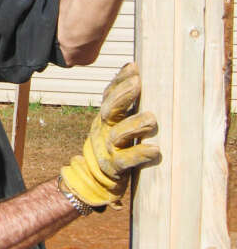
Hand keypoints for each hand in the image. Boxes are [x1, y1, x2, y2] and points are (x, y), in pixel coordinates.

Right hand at [60, 62, 159, 207]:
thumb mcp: (117, 124)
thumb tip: (137, 72)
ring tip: (151, 119)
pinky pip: (125, 160)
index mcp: (105, 117)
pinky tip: (154, 150)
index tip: (134, 68)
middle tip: (137, 83)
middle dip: (123, 95)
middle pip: (109, 110)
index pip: (109, 95)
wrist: (93, 181)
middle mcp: (103, 130)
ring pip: (117, 135)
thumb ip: (126, 105)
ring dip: (134, 125)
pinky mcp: (114, 168)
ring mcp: (107, 149)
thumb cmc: (115, 148)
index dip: (120, 80)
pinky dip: (139, 154)